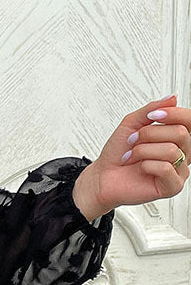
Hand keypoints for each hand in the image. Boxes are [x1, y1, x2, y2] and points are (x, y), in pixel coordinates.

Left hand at [72, 95, 189, 218]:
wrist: (102, 176)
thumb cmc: (117, 153)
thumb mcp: (131, 124)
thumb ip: (151, 109)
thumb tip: (172, 98)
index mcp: (176, 137)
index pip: (190, 120)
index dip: (173, 114)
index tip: (151, 116)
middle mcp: (182, 152)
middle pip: (180, 133)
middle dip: (148, 134)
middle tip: (132, 142)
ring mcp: (179, 170)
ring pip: (171, 150)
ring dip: (143, 151)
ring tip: (132, 156)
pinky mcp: (172, 186)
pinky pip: (165, 168)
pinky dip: (146, 165)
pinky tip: (140, 168)